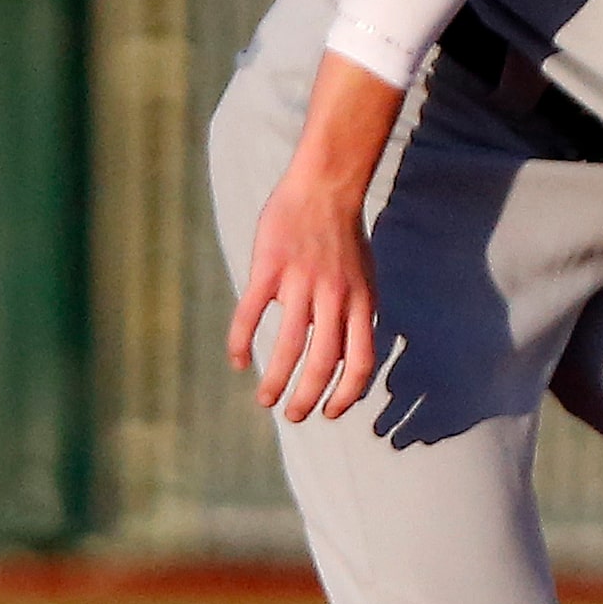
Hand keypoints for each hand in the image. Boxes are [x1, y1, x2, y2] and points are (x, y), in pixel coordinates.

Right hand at [227, 52, 404, 421]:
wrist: (325, 187)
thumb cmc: (344, 237)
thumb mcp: (364, 279)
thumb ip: (356, 318)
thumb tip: (345, 360)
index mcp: (361, 303)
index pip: (360, 363)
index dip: (347, 395)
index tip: (331, 412)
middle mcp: (335, 297)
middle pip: (323, 363)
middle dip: (308, 399)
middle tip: (294, 416)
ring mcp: (301, 283)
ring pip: (288, 346)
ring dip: (276, 381)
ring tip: (265, 401)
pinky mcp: (269, 268)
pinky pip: (251, 313)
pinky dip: (241, 342)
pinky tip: (238, 360)